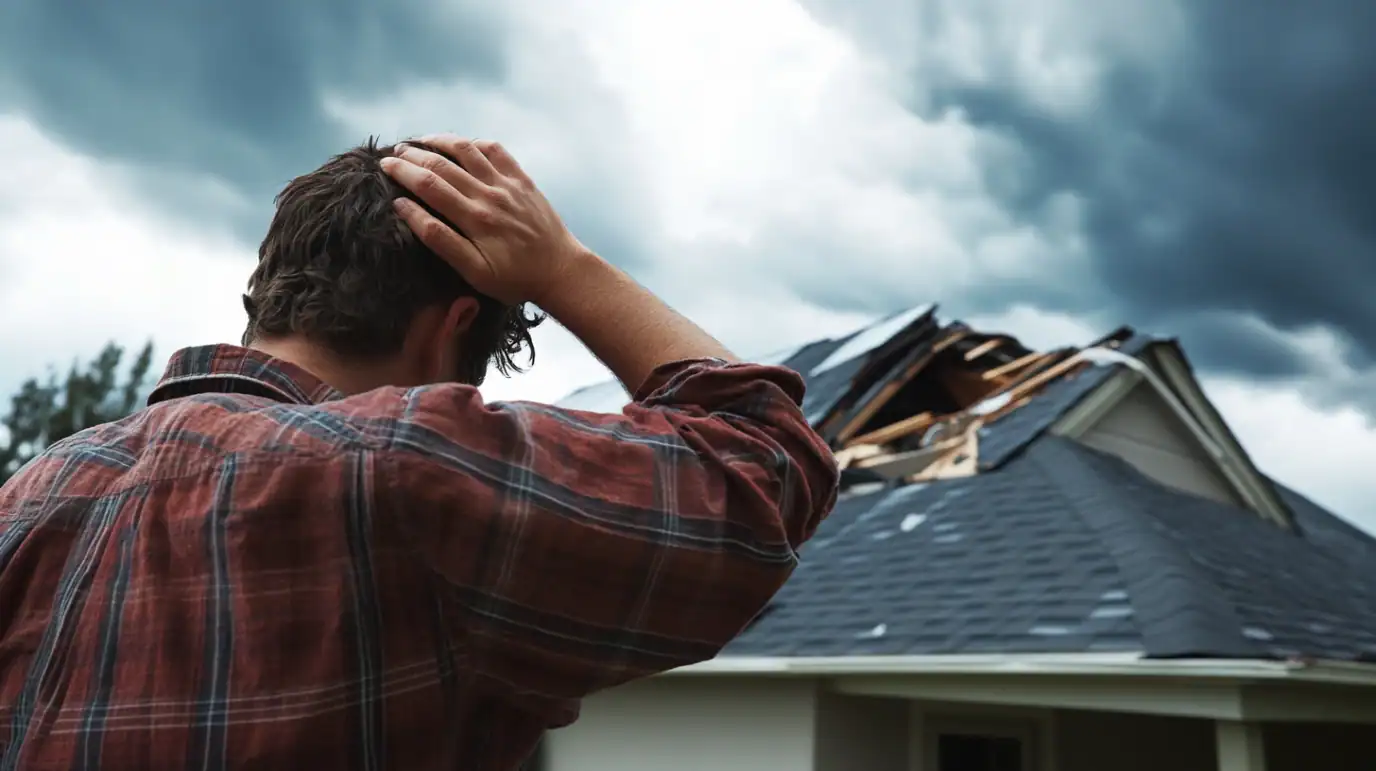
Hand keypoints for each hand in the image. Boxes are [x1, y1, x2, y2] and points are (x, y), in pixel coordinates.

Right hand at [381, 135, 586, 304]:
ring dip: (440, 141)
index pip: (427, 185)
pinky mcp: (523, 180)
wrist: (561, 271)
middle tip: (392, 154)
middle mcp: (489, 194)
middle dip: (412, 155)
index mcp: (473, 218)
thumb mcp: (473, 271)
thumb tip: (404, 208)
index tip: (383, 167)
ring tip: (419, 141)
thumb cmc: (514, 279)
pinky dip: (474, 142)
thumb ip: (438, 239)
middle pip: (441, 164)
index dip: (402, 172)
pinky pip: (495, 150)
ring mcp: (508, 184)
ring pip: (467, 149)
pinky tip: (460, 144)